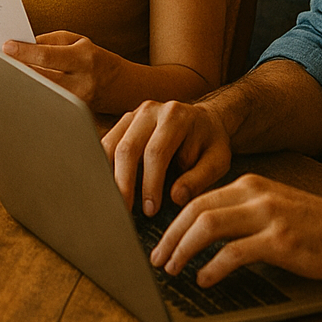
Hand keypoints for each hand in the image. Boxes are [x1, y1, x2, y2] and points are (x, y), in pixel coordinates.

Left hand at [4, 30, 121, 108]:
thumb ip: (49, 41)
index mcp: (84, 58)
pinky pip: (48, 102)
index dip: (24, 52)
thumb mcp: (78, 40)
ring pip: (42, 92)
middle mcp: (81, 82)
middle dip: (17, 67)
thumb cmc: (96, 59)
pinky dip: (32, 94)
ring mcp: (78, 101)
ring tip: (3, 72)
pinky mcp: (73, 114)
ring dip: (21, 82)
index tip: (6, 46)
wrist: (124, 86)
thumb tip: (22, 45)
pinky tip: (18, 88)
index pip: (47, 56)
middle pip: (41, 77)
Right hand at [102, 99, 232, 215]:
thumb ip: (199, 179)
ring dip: (109, 176)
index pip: (156, 152)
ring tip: (113, 202)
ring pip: (111, 145)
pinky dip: (103, 166)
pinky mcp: (124, 123)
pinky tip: (107, 187)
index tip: (151, 209)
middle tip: (125, 211)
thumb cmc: (210, 143)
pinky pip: (107, 144)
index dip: (150, 183)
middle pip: (127, 148)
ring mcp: (133, 115)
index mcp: (175, 117)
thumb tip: (175, 198)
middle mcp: (150, 110)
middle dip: (124, 183)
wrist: (204, 120)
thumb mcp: (217, 161)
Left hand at [148, 175, 321, 286]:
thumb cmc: (312, 224)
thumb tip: (201, 229)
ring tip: (172, 268)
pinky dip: (213, 267)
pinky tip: (204, 279)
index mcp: (248, 184)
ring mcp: (266, 216)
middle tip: (157, 258)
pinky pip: (234, 252)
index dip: (173, 221)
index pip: (197, 199)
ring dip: (183, 249)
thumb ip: (239, 211)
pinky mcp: (278, 240)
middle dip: (170, 236)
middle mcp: (254, 194)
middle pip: (195, 211)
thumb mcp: (270, 205)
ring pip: (208, 227)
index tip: (159, 240)